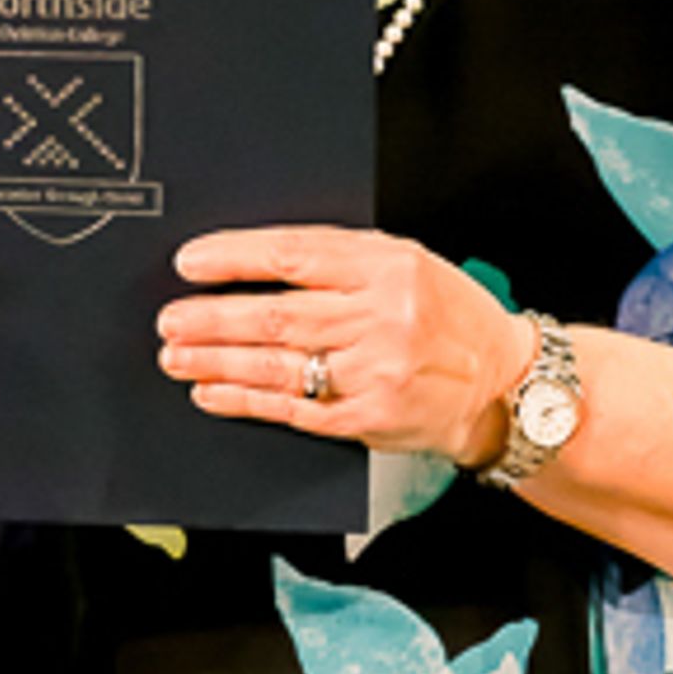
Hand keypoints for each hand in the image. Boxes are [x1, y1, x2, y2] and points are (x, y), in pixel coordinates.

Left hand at [157, 224, 530, 464]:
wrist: (503, 383)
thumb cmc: (449, 317)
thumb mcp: (407, 264)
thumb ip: (340, 261)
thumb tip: (254, 262)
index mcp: (388, 266)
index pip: (293, 255)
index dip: (233, 258)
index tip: (190, 262)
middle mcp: (382, 317)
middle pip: (276, 314)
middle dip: (211, 318)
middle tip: (169, 319)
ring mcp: (375, 372)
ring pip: (277, 363)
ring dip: (216, 361)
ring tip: (176, 357)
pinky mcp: (368, 418)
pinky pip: (294, 408)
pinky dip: (246, 401)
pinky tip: (213, 394)